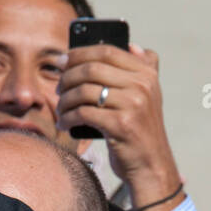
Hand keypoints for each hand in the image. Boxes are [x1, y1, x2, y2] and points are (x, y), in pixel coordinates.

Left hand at [56, 42, 183, 210]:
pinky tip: (64, 124)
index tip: (63, 61)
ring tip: (60, 109)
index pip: (107, 51)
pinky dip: (68, 118)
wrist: (151, 165)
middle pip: (91, 69)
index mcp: (147, 74)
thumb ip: (144, 69)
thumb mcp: (149, 96)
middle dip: (67, 77)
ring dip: (65, 100)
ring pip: (84, 91)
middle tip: (58, 88)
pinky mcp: (121, 125)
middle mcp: (143, 86)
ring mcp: (134, 105)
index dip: (79, 53)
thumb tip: (132, 44)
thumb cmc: (141, 129)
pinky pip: (83, 113)